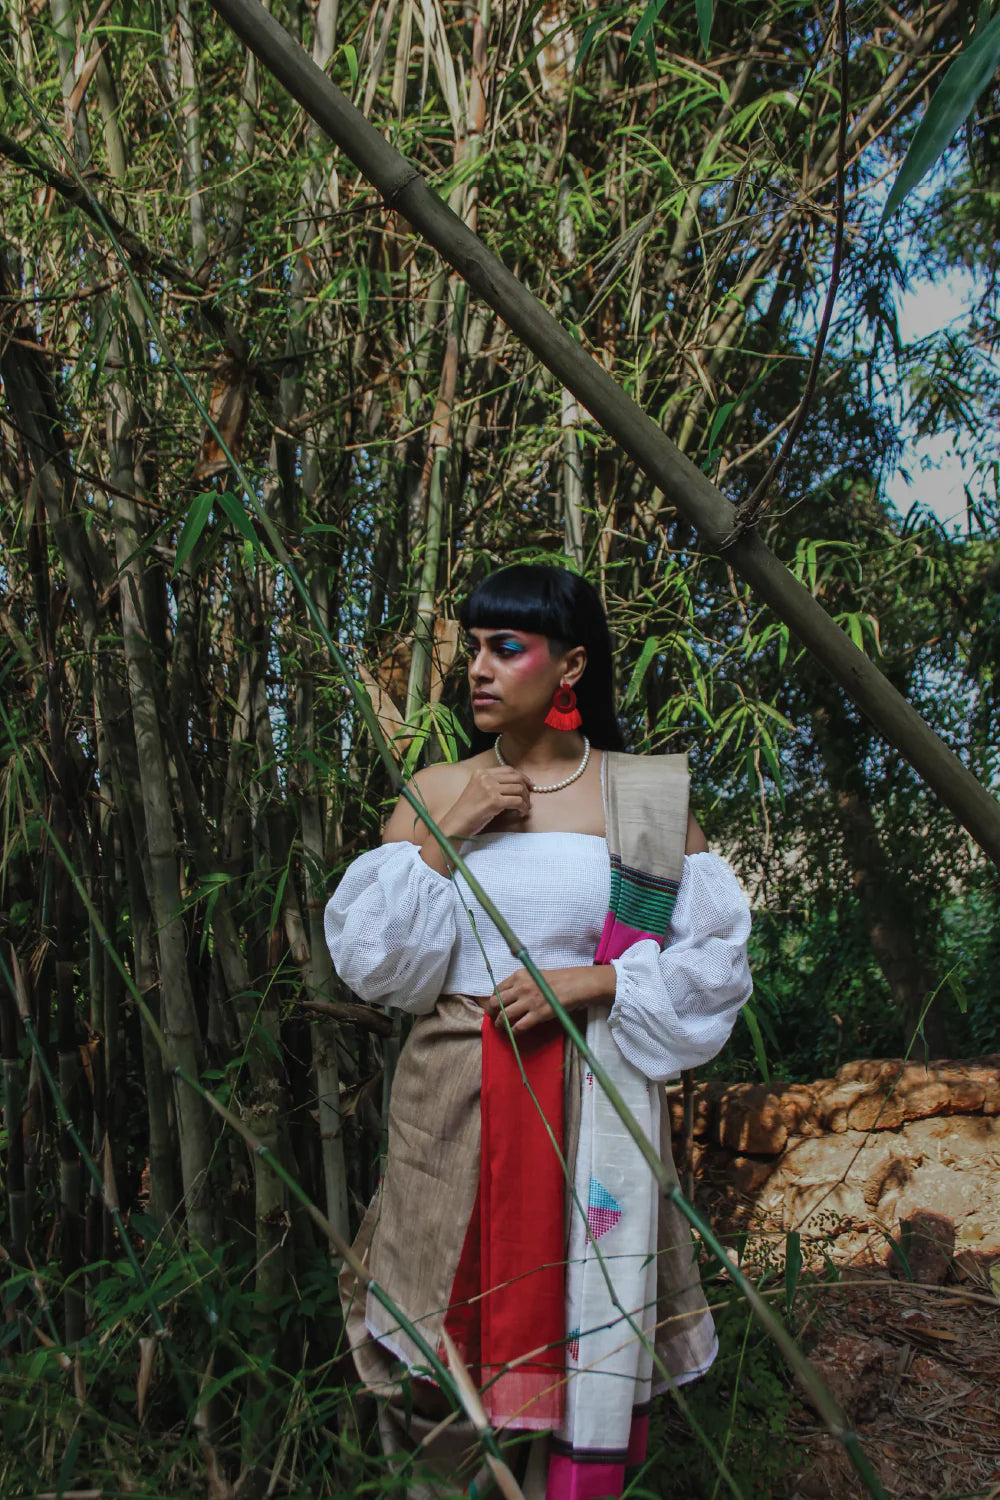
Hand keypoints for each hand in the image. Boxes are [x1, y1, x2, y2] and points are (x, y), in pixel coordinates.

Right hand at [440, 765, 531, 839]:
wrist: (455, 824)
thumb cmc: (467, 811)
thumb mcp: (478, 791)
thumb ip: (493, 785)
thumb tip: (517, 785)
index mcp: (481, 772)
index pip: (508, 770)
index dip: (522, 777)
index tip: (529, 785)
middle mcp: (485, 777)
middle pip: (516, 778)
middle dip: (526, 788)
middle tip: (529, 799)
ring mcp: (489, 788)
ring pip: (519, 789)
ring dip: (526, 800)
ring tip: (524, 808)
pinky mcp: (494, 801)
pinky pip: (517, 801)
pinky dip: (523, 808)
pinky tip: (521, 813)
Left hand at [484, 966, 616, 1035]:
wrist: (574, 985)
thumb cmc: (556, 979)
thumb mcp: (534, 975)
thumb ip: (520, 983)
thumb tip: (507, 995)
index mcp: (518, 976)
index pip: (496, 989)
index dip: (492, 1000)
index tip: (493, 1006)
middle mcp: (520, 988)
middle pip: (495, 1003)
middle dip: (492, 1012)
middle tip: (494, 1017)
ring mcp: (528, 1002)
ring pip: (504, 1015)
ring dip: (499, 1023)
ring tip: (500, 1026)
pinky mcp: (537, 1014)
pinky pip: (519, 1026)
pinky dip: (514, 1030)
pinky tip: (514, 1032)